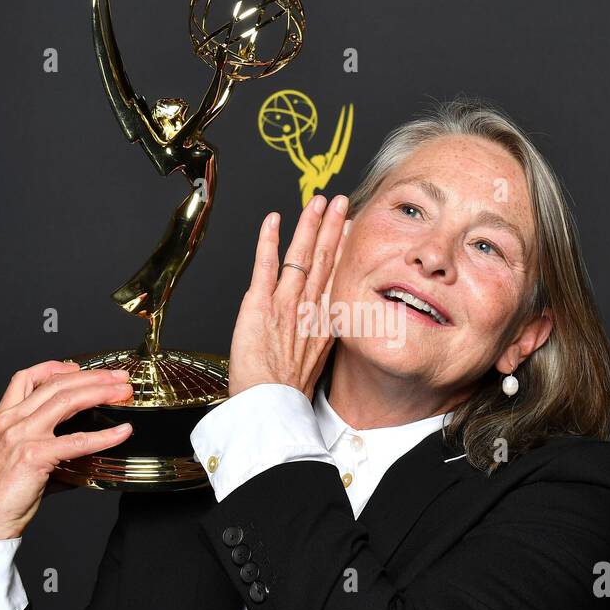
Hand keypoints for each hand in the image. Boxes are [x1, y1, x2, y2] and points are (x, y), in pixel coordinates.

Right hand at [0, 360, 134, 543]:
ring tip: (123, 392)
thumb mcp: (13, 461)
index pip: (26, 378)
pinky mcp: (34, 456)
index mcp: (0, 419)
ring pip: (66, 400)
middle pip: (55, 383)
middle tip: (117, 377)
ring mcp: (20, 435)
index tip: (80, 368)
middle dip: (91, 376)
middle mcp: (9, 421)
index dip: (56, 367)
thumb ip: (44, 450)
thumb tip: (81, 453)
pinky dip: (105, 435)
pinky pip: (77, 441)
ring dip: (101, 392)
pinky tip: (122, 433)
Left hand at [227, 193, 349, 398]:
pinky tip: (274, 220)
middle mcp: (309, 309)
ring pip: (302, 256)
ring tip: (317, 202)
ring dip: (309, 226)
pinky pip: (265, 266)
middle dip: (333, 227)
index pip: (336, 276)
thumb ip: (318, 338)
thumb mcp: (314, 363)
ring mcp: (286, 304)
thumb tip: (323, 325)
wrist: (273, 407)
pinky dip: (269, 242)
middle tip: (340, 202)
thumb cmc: (288, 392)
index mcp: (323, 322)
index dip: (343, 249)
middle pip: (325, 259)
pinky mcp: (260, 306)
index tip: (349, 228)